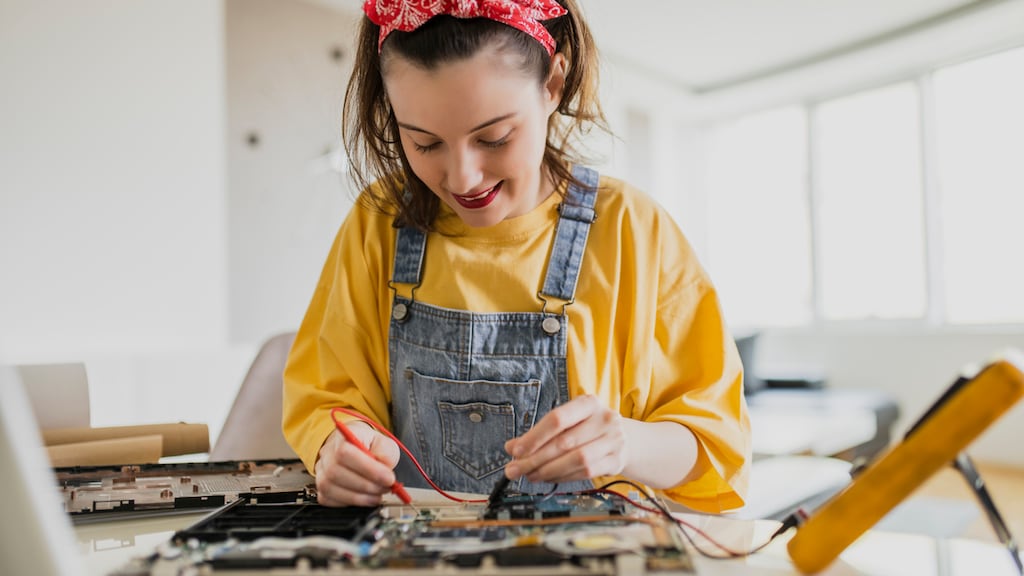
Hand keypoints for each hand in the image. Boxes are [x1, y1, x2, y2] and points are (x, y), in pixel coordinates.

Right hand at [315, 421, 400, 506]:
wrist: (357, 448)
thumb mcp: (385, 443)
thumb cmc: (370, 445)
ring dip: (359, 497)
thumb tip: (385, 468)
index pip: (345, 452)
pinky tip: (363, 498)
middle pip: (335, 472)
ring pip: (329, 488)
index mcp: (343, 436)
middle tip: (385, 488)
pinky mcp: (321, 487)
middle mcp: (327, 453)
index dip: (367, 468)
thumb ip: (386, 454)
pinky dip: (348, 503)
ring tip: (377, 495)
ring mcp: (321, 471)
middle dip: (366, 485)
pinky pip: (327, 499)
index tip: (388, 478)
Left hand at [503, 395, 626, 482]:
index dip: (534, 436)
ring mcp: (613, 440)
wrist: (625, 438)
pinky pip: (585, 472)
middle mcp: (604, 419)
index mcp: (588, 403)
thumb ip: (540, 433)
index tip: (515, 450)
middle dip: (535, 458)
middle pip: (564, 442)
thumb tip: (512, 448)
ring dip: (548, 471)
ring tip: (530, 475)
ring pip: (576, 460)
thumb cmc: (588, 428)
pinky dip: (563, 477)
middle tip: (515, 469)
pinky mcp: (616, 461)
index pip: (557, 419)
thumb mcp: (567, 421)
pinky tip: (548, 478)